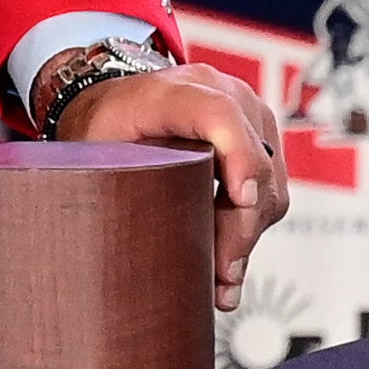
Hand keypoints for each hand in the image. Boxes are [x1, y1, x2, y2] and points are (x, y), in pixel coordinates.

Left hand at [56, 63, 287, 309]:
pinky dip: (253, 226)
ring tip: (221, 277)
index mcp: (168, 92)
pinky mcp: (260, 135)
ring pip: (269, 183)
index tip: (240, 200)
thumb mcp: (97, 157)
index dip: (238, 154)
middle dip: (241, 226)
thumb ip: (114, 192)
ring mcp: (246, 112)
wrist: (117, 103)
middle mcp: (218, 91)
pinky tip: (227, 259)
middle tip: (220, 275)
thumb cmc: (106, 130)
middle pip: (253, 159)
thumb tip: (142, 261)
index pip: (217, 114)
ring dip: (248, 234)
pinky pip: (271, 188)